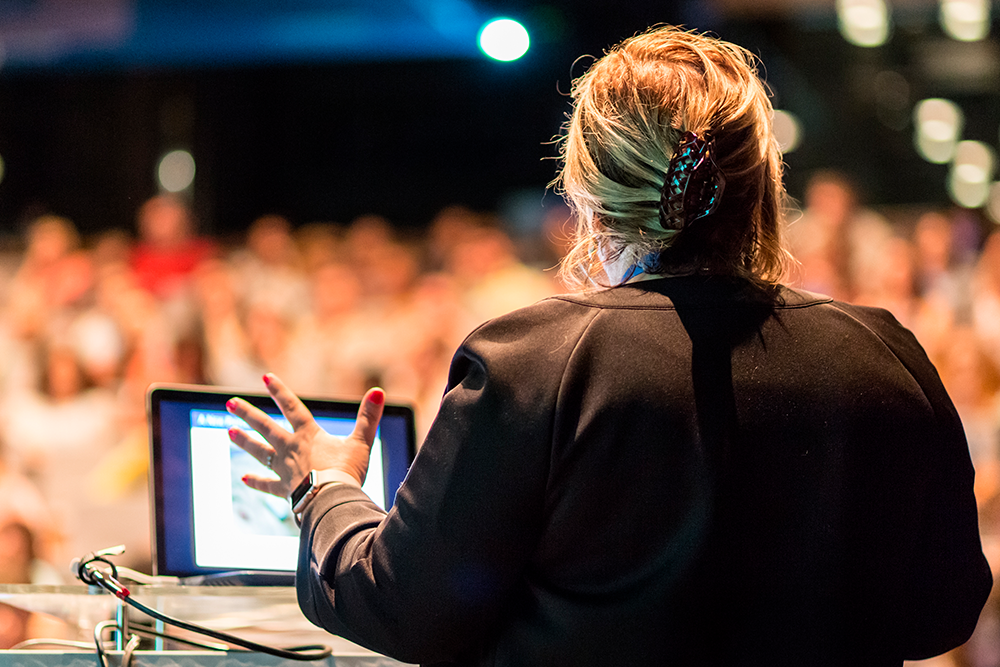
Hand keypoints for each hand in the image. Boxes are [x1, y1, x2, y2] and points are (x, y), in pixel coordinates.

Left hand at [226, 373, 385, 497]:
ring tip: (230, 432)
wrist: (331, 502)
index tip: (265, 377)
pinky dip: (257, 482)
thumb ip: (368, 417)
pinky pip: (268, 485)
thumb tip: (378, 391)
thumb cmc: (346, 471)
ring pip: (260, 452)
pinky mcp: (285, 490)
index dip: (279, 391)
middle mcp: (291, 449)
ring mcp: (285, 470)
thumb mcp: (361, 442)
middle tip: (231, 403)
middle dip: (248, 414)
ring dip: (244, 442)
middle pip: (266, 427)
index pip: (292, 407)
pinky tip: (244, 479)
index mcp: (309, 435)